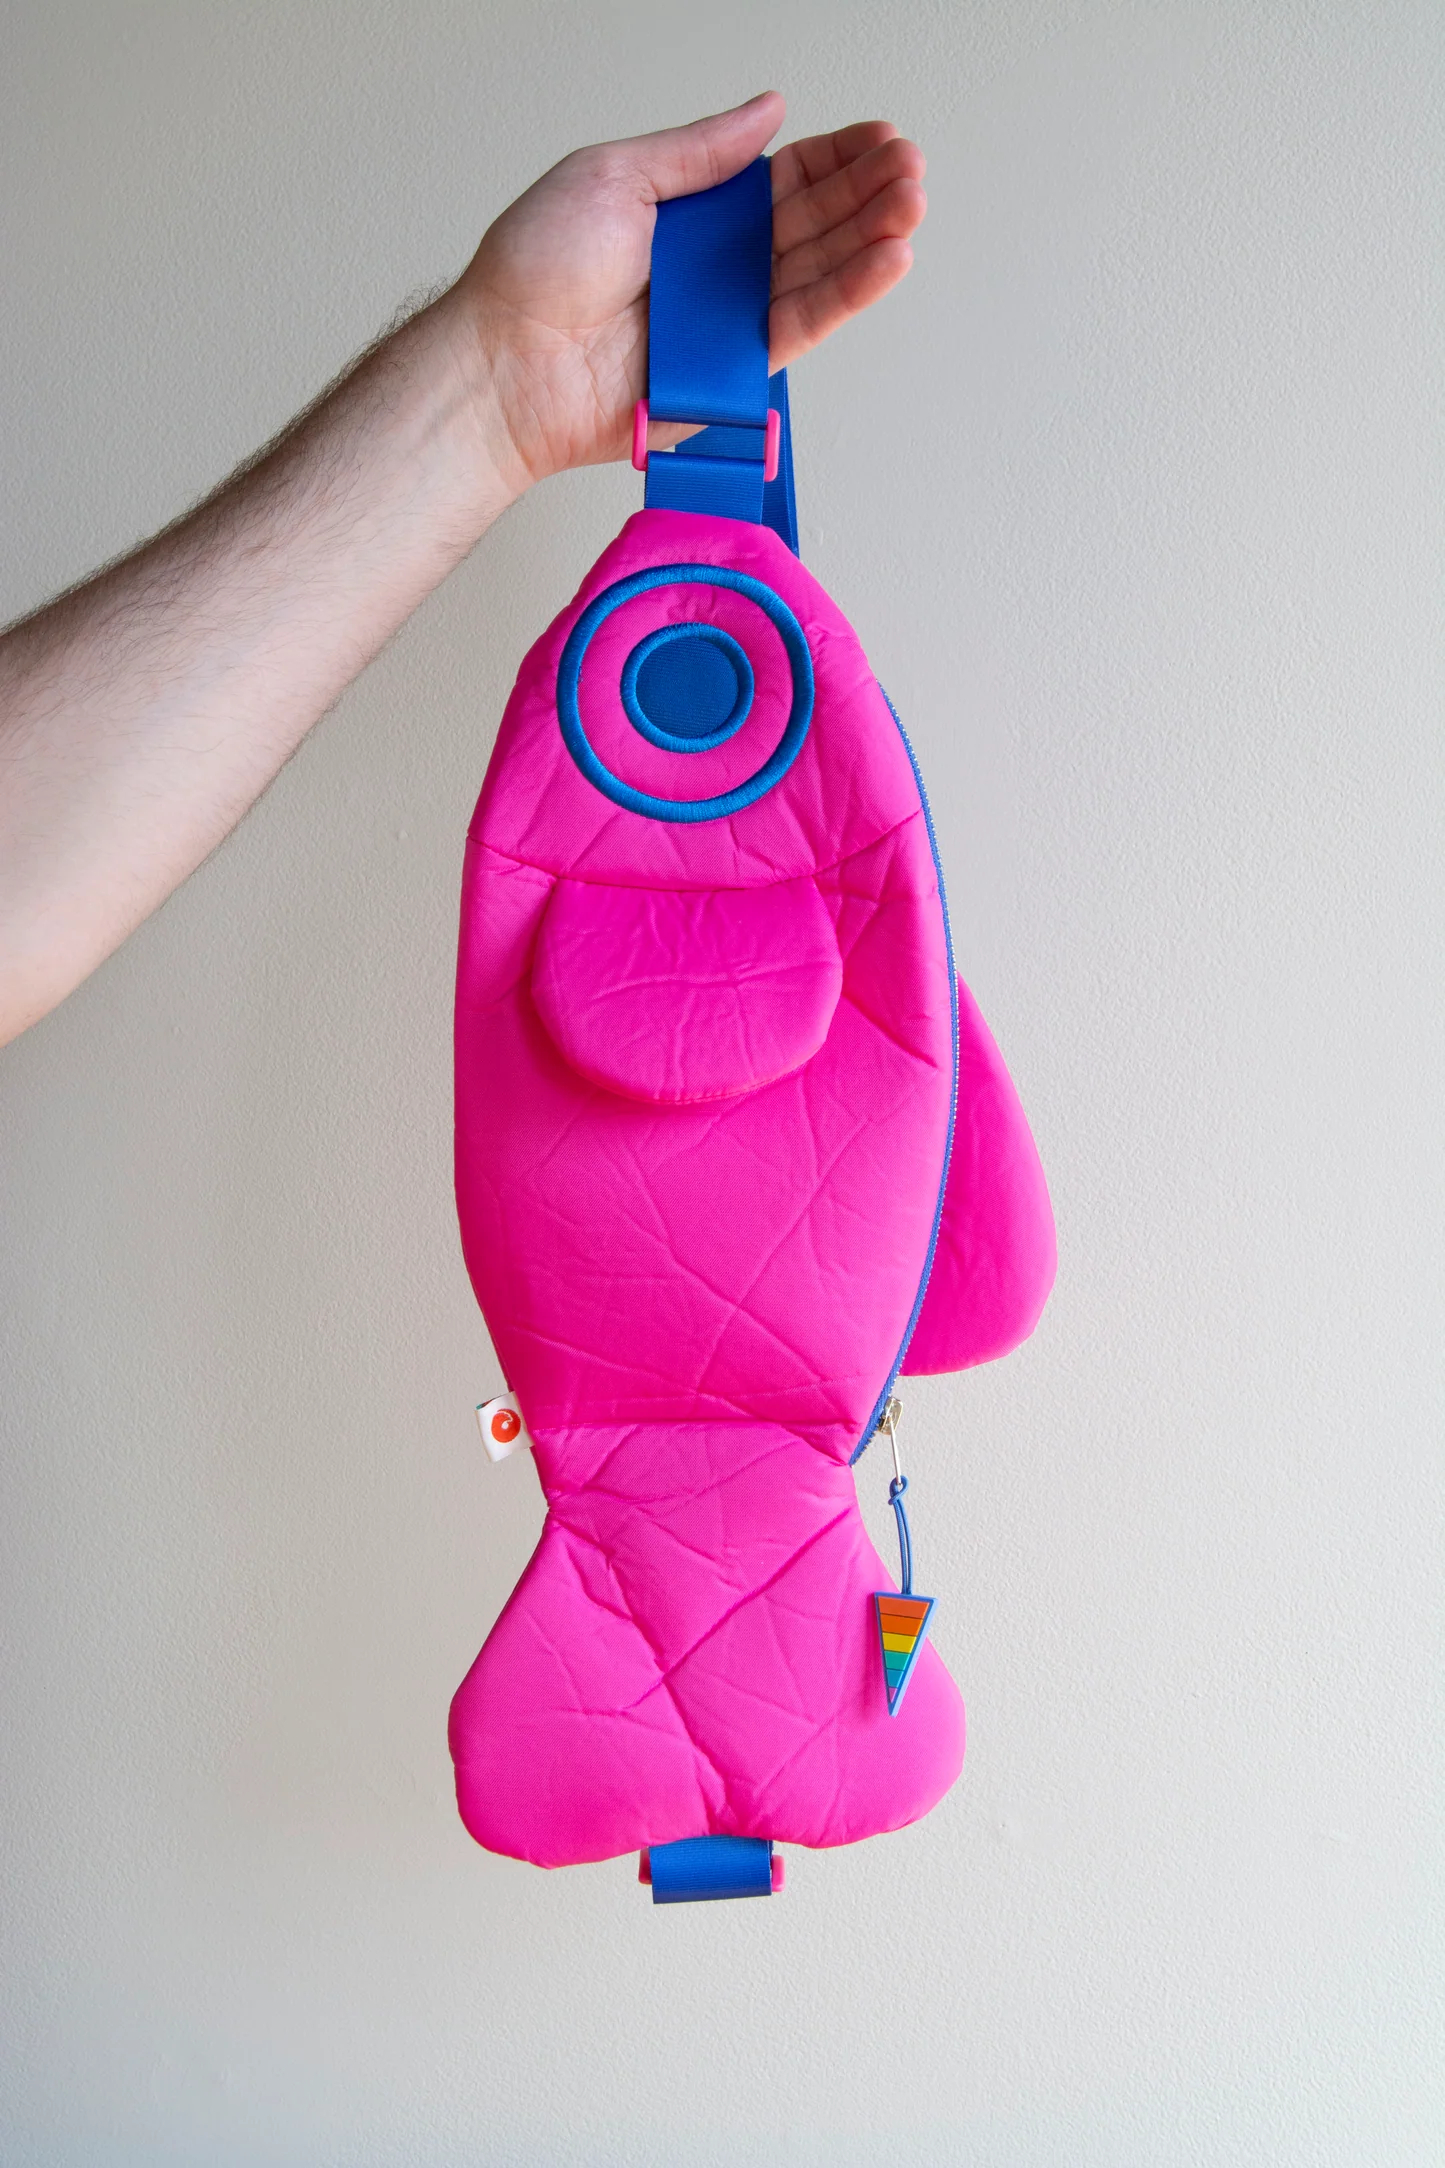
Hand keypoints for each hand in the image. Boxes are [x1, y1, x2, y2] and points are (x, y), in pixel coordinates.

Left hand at [454, 91, 925, 489]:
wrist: (509, 359)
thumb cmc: (538, 268)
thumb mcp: (617, 174)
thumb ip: (701, 152)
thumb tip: (769, 112)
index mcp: (690, 212)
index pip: (780, 180)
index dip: (834, 159)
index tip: (879, 139)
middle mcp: (716, 267)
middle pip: (811, 225)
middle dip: (866, 194)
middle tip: (909, 169)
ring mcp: (727, 319)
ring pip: (817, 274)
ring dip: (871, 240)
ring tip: (912, 206)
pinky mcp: (734, 370)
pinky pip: (800, 327)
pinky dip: (847, 295)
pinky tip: (887, 259)